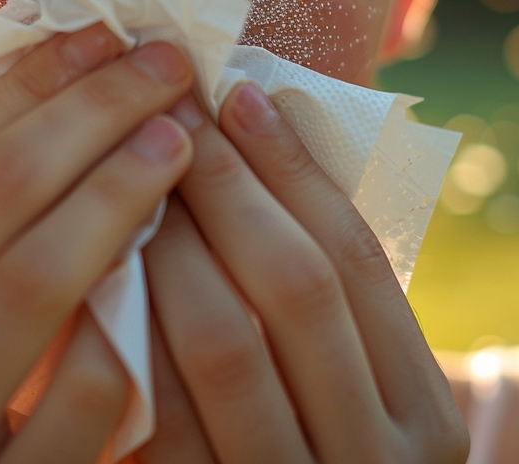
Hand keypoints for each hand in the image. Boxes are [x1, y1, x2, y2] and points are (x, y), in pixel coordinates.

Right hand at [0, 25, 195, 463]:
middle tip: (170, 65)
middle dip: (94, 112)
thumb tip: (44, 97)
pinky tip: (183, 270)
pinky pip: (82, 391)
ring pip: (35, 276)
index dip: (37, 83)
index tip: (109, 35)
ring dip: (122, 191)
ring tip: (184, 139)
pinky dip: (137, 320)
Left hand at [139, 86, 468, 462]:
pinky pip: (156, 412)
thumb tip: (260, 134)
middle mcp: (382, 463)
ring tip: (123, 167)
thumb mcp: (350, 402)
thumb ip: (322, 314)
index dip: (297, 170)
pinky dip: (123, 328)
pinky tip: (90, 263)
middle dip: (226, 187)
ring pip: (226, 340)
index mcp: (428, 420)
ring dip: (169, 239)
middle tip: (165, 108)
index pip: (362, 264)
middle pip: (297, 288)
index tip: (238, 91)